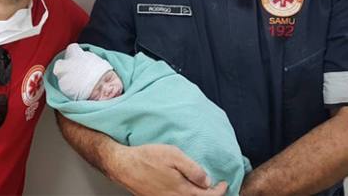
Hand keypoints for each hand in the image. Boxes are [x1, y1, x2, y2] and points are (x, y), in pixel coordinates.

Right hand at [105, 144, 227, 195]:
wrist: (124, 165)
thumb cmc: (147, 158)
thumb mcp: (174, 155)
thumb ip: (193, 169)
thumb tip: (207, 181)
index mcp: (182, 191)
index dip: (219, 191)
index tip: (224, 183)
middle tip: (217, 188)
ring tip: (203, 189)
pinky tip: (186, 189)